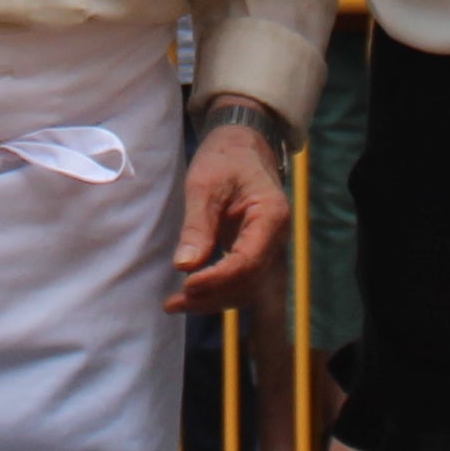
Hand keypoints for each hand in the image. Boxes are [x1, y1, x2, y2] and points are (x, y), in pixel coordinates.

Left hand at [172, 120, 289, 313]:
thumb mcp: (204, 185)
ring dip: (212, 300)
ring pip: (245, 288)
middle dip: (211, 296)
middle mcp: (276, 238)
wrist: (242, 146)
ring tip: (174, 304)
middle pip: (248, 282)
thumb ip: (197, 225)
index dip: (218, 279)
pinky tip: (190, 295)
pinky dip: (217, 291)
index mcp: (271, 216)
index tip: (187, 286)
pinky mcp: (254, 252)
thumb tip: (185, 266)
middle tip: (173, 302)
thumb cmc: (225, 158)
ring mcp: (268, 247)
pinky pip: (240, 280)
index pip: (248, 261)